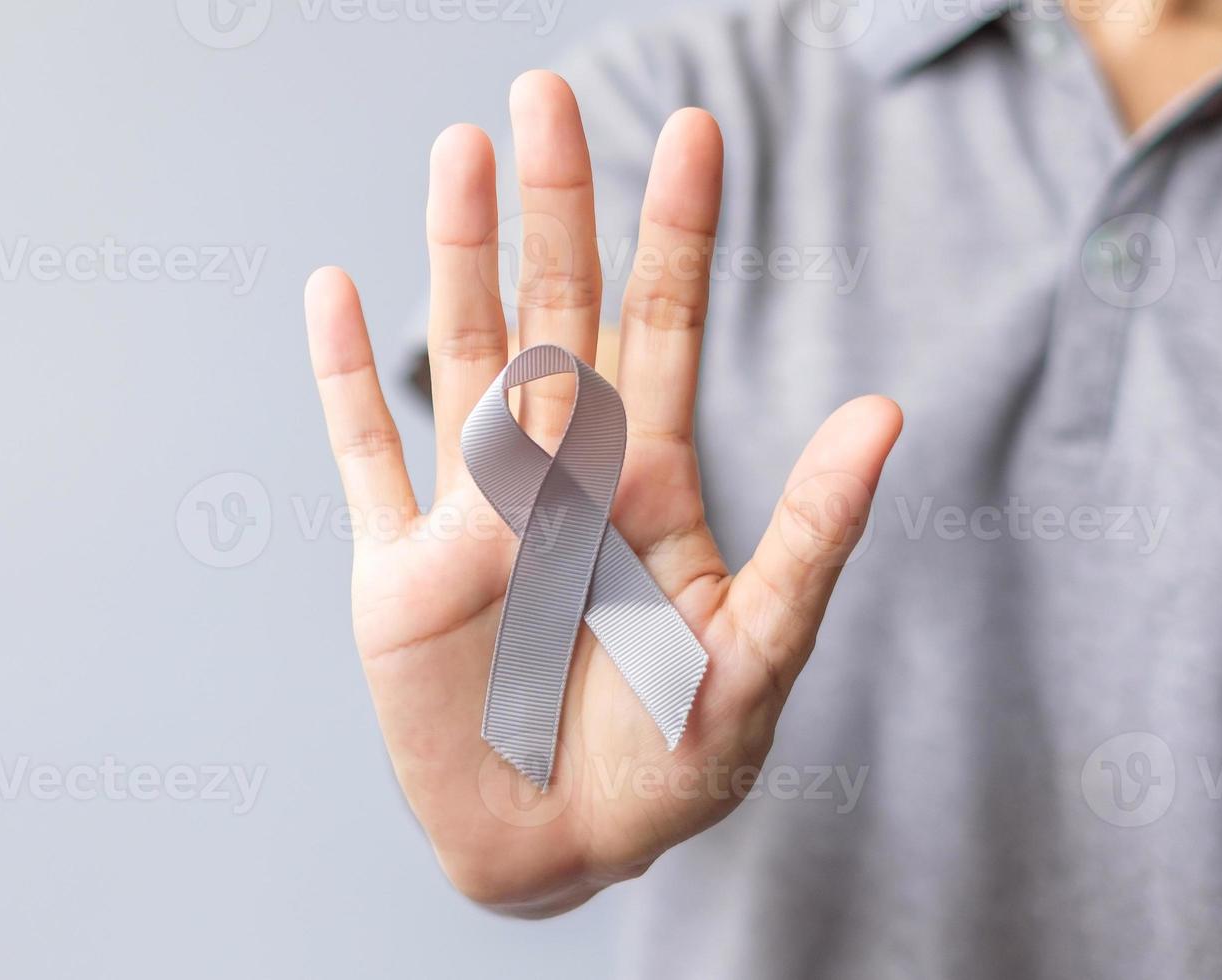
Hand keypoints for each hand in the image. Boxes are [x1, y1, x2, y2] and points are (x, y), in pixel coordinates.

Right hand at [304, 71, 902, 917]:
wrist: (559, 852)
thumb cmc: (669, 766)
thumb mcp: (757, 654)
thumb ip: (812, 536)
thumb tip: (889, 412)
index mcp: (647, 480)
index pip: (661, 327)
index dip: (677, 229)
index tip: (697, 127)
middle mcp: (557, 471)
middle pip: (553, 308)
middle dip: (556, 201)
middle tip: (545, 92)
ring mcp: (471, 512)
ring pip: (460, 351)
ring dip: (456, 251)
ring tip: (459, 149)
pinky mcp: (396, 573)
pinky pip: (364, 458)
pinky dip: (344, 378)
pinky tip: (332, 290)